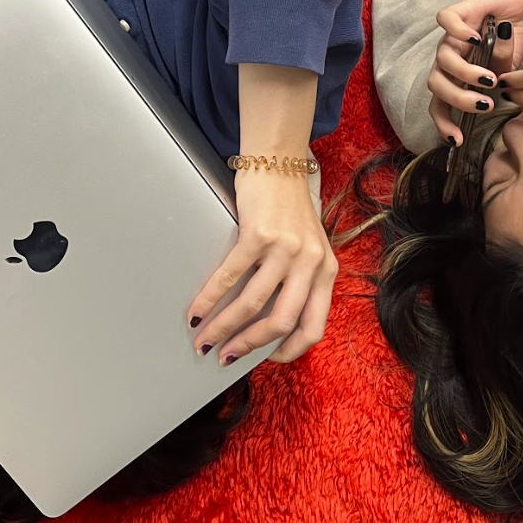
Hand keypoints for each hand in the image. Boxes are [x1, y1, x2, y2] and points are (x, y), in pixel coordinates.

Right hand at [187, 169, 336, 365]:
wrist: (279, 163)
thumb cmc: (290, 207)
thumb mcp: (309, 247)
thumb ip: (301, 280)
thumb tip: (270, 321)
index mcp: (326, 270)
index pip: (314, 326)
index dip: (289, 350)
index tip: (266, 359)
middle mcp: (310, 262)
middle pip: (281, 322)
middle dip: (249, 346)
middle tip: (226, 357)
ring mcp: (285, 248)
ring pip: (252, 304)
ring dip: (224, 328)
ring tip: (205, 340)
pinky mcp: (259, 234)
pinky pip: (230, 276)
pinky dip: (209, 298)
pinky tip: (196, 311)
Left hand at [428, 0, 522, 144]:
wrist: (508, 2)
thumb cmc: (506, 39)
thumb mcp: (510, 70)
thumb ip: (505, 85)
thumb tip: (511, 103)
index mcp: (456, 76)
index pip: (439, 104)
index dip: (444, 123)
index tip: (457, 140)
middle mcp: (448, 58)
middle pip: (436, 84)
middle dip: (458, 100)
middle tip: (484, 105)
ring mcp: (450, 36)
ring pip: (442, 58)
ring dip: (464, 73)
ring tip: (489, 79)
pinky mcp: (457, 12)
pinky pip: (446, 20)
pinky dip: (458, 31)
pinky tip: (477, 40)